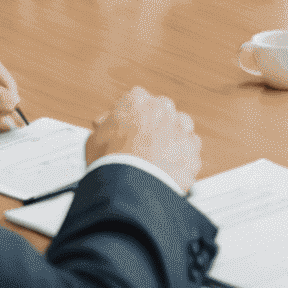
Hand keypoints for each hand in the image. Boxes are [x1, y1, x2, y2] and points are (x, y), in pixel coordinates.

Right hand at [85, 86, 201, 193]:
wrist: (130, 187)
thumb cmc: (110, 162)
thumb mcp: (95, 139)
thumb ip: (104, 126)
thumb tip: (103, 125)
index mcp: (137, 100)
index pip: (136, 100)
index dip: (131, 117)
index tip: (128, 129)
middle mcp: (163, 109)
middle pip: (162, 112)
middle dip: (154, 126)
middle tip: (142, 145)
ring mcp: (181, 129)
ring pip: (181, 129)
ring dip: (172, 140)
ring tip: (158, 159)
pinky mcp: (192, 151)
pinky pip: (189, 154)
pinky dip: (182, 162)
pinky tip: (168, 172)